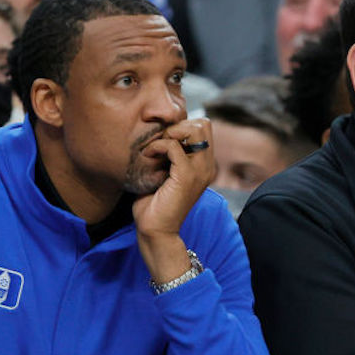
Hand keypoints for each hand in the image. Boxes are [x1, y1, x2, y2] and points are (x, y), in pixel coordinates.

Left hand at [133, 118, 214, 282]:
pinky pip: (174, 145)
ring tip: (155, 147)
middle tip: (160, 140)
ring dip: (169, 132)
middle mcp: (206, 166)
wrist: (156, 230)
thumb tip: (156, 134)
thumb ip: (168, 155)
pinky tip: (148, 155)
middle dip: (178, 125)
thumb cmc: (156, 204)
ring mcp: (199, 171)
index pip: (204, 128)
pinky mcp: (185, 176)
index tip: (163, 139)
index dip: (183, 126)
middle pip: (203, 124)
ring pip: (194, 129)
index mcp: (204, 165)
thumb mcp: (165, 174)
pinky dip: (157, 145)